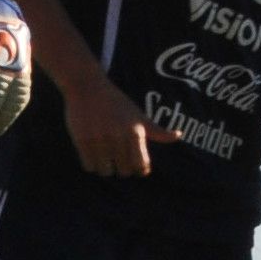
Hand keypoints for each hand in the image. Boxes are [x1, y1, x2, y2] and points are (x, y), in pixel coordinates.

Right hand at [60, 71, 178, 176]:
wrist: (88, 87)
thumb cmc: (117, 103)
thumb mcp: (138, 116)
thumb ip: (157, 131)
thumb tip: (179, 135)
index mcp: (134, 132)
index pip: (141, 165)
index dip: (139, 170)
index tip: (135, 166)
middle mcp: (118, 136)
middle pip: (123, 172)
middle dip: (122, 169)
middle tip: (118, 160)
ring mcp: (99, 139)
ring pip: (105, 171)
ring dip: (105, 168)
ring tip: (104, 159)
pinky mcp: (82, 140)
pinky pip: (89, 166)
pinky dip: (92, 165)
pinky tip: (92, 155)